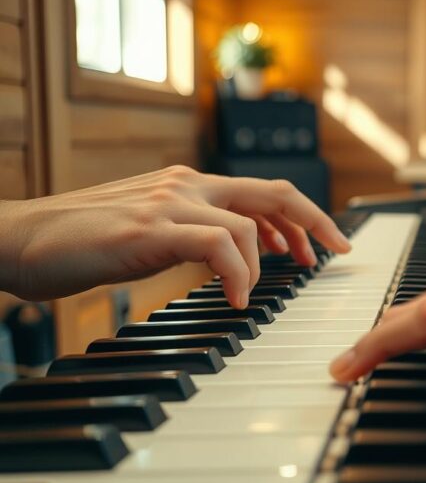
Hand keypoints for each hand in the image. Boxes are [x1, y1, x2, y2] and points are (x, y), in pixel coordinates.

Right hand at [0, 166, 349, 305]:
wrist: (20, 238)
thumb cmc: (83, 242)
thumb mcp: (153, 233)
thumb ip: (194, 235)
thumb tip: (236, 255)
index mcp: (189, 184)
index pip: (264, 190)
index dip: (303, 215)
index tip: (322, 244)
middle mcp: (186, 184)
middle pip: (274, 193)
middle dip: (315, 222)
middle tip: (337, 252)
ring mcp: (169, 202)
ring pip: (248, 223)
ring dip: (263, 264)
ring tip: (253, 292)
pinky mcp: (150, 228)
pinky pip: (218, 244)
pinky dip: (238, 272)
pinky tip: (235, 298)